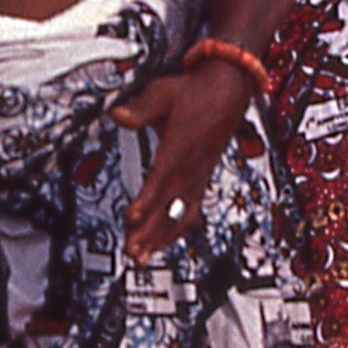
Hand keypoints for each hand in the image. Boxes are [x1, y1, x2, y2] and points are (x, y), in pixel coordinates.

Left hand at [113, 65, 248, 261]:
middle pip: (169, 204)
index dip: (147, 199)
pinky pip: (191, 211)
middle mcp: (191, 166)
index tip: (132, 217)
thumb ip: (141, 107)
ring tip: (144, 256)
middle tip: (133, 250)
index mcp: (181, 146)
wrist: (228, 91)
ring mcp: (198, 175)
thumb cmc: (195, 91)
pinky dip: (177, 229)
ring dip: (161, 236)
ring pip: (180, 213)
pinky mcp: (200, 179)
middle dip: (150, 230)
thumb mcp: (164, 92)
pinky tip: (164, 243)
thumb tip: (119, 114)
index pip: (161, 178)